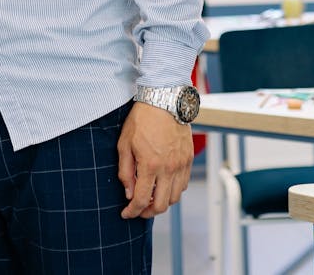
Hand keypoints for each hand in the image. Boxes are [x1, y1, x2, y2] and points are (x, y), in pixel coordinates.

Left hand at [116, 101, 192, 218]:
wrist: (164, 100)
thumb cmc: (142, 119)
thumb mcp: (124, 144)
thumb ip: (125, 171)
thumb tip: (128, 192)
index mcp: (150, 165)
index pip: (140, 200)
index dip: (132, 212)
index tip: (126, 214)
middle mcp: (168, 168)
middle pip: (161, 205)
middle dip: (147, 212)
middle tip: (138, 209)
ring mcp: (181, 164)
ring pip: (174, 197)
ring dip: (162, 202)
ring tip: (150, 197)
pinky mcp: (189, 159)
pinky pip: (183, 184)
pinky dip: (173, 191)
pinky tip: (163, 185)